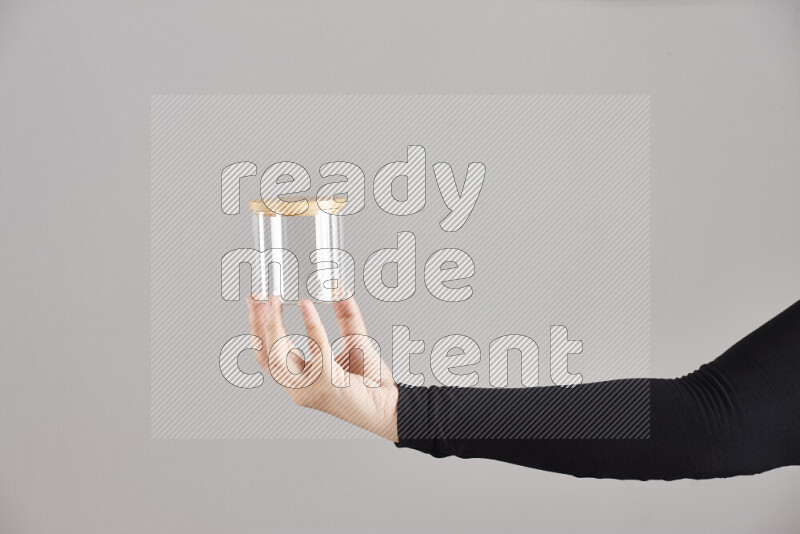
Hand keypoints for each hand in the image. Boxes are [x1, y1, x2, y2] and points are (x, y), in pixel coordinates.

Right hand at [247, 295, 398, 441]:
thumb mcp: (353, 340)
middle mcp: (298, 387)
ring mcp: (309, 387)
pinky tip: (307, 305)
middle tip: (257, 298)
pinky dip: (310, 324)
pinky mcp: (327, 382)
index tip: (255, 303)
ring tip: (273, 301)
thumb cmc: (371, 380)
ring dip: (272, 325)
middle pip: (265, 355)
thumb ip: (345, 315)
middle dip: (257, 324)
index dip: (257, 328)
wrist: (391, 404)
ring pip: (278, 355)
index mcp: (299, 378)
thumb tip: (339, 288)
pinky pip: (315, 348)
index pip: (267, 354)